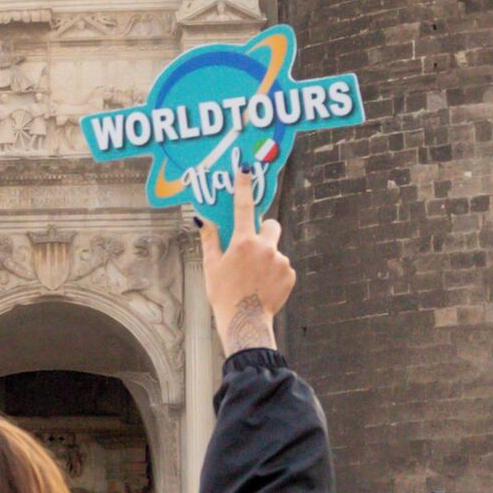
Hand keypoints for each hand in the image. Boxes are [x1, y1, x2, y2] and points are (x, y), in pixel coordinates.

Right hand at [200, 176, 294, 353]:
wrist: (245, 322)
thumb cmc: (223, 294)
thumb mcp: (211, 267)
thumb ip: (209, 240)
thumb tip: (201, 220)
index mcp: (243, 242)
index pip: (243, 207)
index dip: (243, 186)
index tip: (246, 170)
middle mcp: (265, 247)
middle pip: (271, 225)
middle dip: (264, 231)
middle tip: (254, 247)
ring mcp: (280, 260)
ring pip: (276, 249)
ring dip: (268, 257)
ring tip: (255, 278)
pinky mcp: (290, 274)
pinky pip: (283, 266)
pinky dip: (275, 273)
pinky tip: (264, 286)